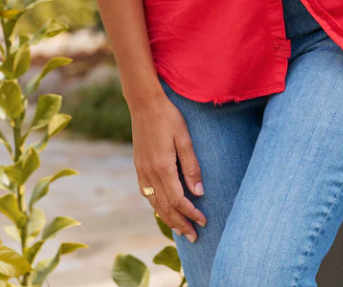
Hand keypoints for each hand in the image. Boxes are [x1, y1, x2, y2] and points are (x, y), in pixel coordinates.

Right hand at [129, 93, 206, 241]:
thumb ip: (191, 166)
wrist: (144, 104)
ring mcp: (141, 171)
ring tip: (180, 230)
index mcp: (163, 168)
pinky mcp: (138, 167)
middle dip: (181, 224)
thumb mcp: (185, 138)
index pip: (179, 200)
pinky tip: (163, 210)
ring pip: (155, 204)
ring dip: (168, 219)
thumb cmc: (168, 117)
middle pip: (166, 208)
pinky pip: (147, 194)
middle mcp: (150, 174)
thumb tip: (199, 193)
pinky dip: (156, 206)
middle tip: (194, 237)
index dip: (191, 214)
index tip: (204, 222)